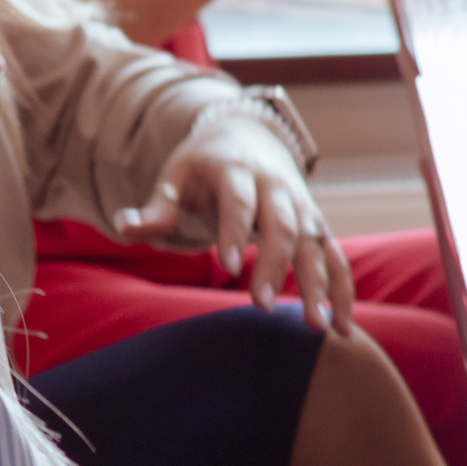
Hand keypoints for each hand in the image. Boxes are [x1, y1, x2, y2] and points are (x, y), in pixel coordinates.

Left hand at [111, 112, 354, 331]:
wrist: (249, 136)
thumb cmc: (203, 167)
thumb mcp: (175, 176)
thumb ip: (156, 208)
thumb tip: (124, 226)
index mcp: (237, 171)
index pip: (239, 201)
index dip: (234, 231)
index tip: (228, 267)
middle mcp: (277, 186)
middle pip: (284, 226)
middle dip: (277, 267)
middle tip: (262, 307)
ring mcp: (303, 205)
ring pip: (317, 244)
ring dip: (321, 285)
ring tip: (317, 327)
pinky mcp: (318, 225)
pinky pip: (336, 257)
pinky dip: (342, 291)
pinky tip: (340, 329)